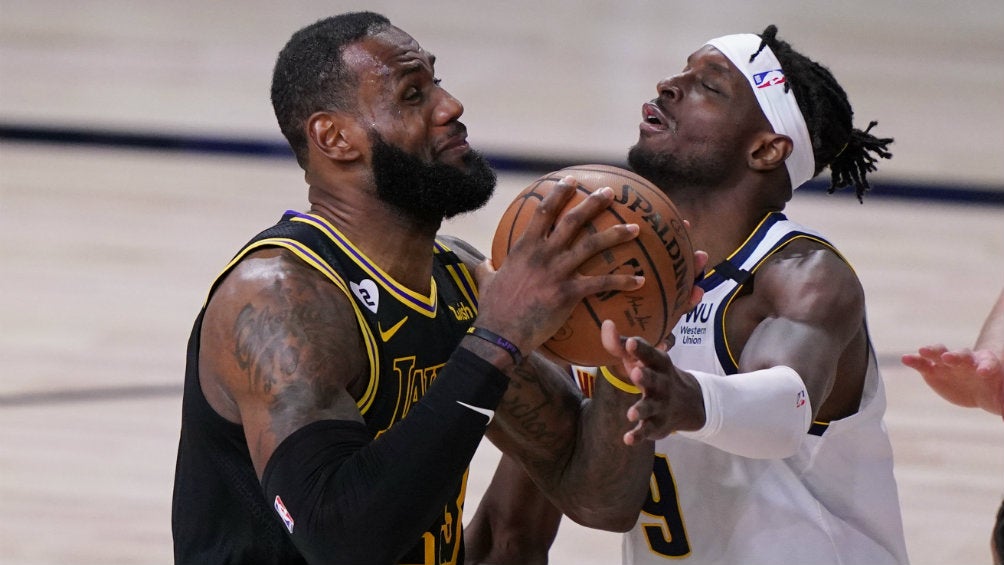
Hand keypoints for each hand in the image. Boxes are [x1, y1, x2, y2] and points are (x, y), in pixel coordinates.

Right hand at [475, 177, 642, 353]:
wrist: (499, 334)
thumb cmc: (492, 310)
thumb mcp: (485, 282)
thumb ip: (486, 269)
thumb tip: (483, 263)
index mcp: (524, 247)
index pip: (543, 211)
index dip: (558, 192)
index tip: (571, 180)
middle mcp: (542, 254)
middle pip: (572, 220)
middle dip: (593, 203)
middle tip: (610, 192)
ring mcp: (556, 272)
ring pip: (592, 245)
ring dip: (616, 234)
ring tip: (636, 228)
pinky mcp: (567, 293)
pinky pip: (601, 283)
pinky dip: (622, 280)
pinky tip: (640, 280)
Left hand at [600, 320, 705, 444]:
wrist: (691, 402)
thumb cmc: (655, 373)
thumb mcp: (641, 359)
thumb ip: (621, 344)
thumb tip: (606, 324)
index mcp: (659, 363)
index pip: (650, 354)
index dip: (640, 348)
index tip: (630, 342)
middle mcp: (662, 384)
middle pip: (653, 380)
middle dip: (645, 377)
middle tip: (635, 373)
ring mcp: (661, 405)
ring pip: (651, 407)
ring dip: (641, 410)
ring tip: (630, 414)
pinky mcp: (657, 424)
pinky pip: (648, 430)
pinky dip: (638, 436)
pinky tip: (627, 440)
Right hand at [902, 345, 1003, 415]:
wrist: (980, 387)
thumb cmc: (996, 392)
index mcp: (988, 365)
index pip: (988, 364)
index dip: (986, 367)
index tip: (984, 373)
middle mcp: (967, 361)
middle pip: (962, 355)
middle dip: (956, 356)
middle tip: (950, 358)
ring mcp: (948, 364)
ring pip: (940, 353)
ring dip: (933, 351)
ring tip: (923, 350)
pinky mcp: (933, 370)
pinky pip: (923, 363)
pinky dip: (915, 360)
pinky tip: (905, 359)